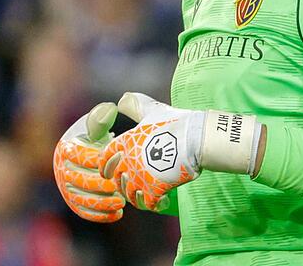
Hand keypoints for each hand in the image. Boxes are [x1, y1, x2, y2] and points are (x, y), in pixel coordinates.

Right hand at [53, 102, 124, 222]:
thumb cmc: (103, 134)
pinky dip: (99, 215)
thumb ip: (103, 117)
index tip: (117, 161)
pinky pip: (83, 211)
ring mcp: (66, 187)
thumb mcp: (101, 123)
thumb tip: (109, 109)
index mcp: (66, 148)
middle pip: (79, 181)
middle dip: (101, 185)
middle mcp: (61, 169)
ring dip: (101, 203)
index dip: (96, 160)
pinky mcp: (74, 201)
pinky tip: (118, 214)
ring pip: (80, 199)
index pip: (77, 156)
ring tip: (122, 201)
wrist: (100, 151)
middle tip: (120, 187)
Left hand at [99, 93, 203, 211]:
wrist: (197, 138)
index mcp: (124, 142)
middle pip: (118, 179)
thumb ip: (135, 105)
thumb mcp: (152, 110)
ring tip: (147, 194)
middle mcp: (128, 161)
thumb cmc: (176, 123)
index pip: (105, 158)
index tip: (108, 172)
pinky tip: (162, 201)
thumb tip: (122, 99)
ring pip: (131, 194)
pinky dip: (154, 204)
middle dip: (124, 183)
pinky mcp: (154, 189)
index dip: (105, 166)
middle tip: (134, 184)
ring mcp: (140, 177)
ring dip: (138, 195)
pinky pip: (149, 203)